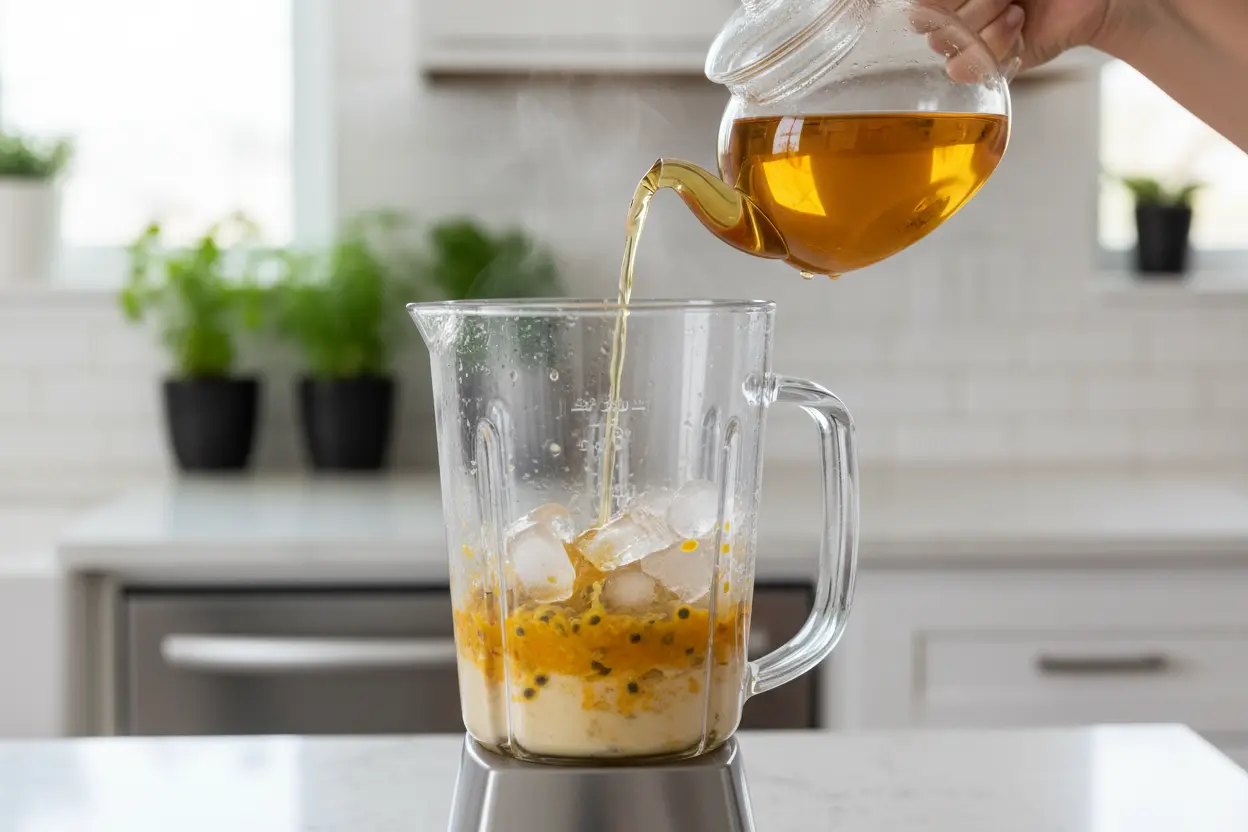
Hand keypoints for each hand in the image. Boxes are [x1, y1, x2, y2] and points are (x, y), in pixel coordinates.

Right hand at [923, 0, 1120, 75]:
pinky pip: (962, 69)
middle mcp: (954, 14)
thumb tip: (934, 3)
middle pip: (931, 22)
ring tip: (1017, 12)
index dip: (940, 2)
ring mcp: (966, 41)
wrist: (1082, 0)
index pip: (922, 4)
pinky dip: (994, 48)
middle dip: (976, 6)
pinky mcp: (983, 64)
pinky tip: (1016, 32)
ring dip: (988, 26)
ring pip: (946, 45)